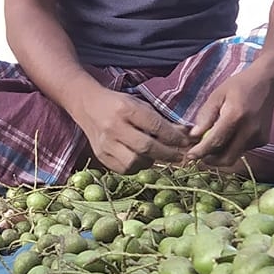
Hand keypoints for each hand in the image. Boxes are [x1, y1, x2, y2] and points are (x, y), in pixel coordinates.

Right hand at [75, 89, 192, 174]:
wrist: (87, 105)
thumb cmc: (118, 104)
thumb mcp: (139, 105)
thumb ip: (161, 120)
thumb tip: (186, 134)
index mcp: (125, 109)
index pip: (155, 125)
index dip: (173, 136)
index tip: (185, 142)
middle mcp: (114, 127)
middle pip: (146, 147)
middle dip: (168, 154)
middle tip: (180, 157)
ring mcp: (105, 143)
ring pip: (135, 162)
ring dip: (151, 161)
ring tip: (156, 155)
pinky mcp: (100, 155)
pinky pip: (124, 169)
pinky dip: (137, 166)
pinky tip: (141, 158)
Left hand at [185, 68, 273, 169]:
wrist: (267, 82)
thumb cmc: (239, 86)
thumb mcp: (217, 95)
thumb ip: (205, 116)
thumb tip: (194, 136)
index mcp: (235, 116)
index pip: (216, 141)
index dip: (201, 152)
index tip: (190, 156)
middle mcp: (249, 130)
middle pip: (227, 158)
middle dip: (211, 160)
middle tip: (200, 154)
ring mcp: (258, 137)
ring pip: (234, 155)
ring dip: (221, 153)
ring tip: (215, 139)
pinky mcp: (263, 141)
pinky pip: (242, 150)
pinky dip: (233, 146)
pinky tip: (232, 133)